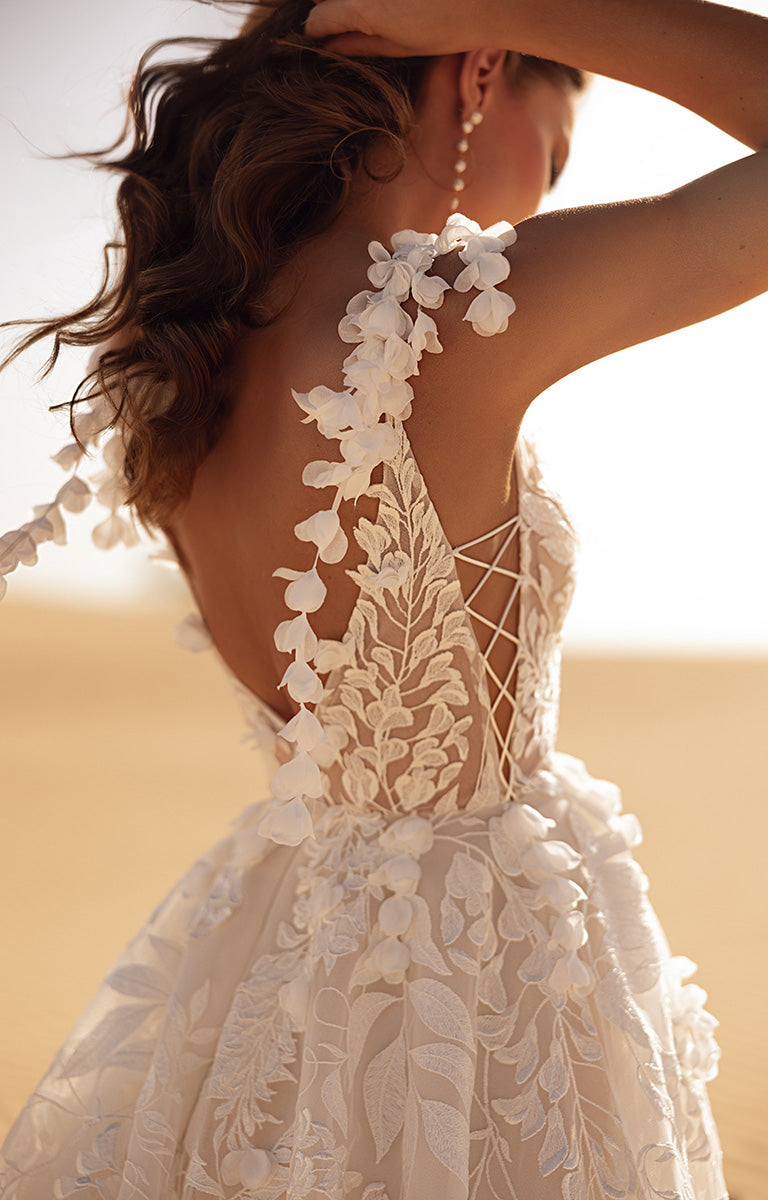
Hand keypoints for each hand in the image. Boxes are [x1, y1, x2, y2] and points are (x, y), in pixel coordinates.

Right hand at [303, 0, 506, 56]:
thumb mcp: (399, 46)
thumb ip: (358, 45)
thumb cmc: (446, 29)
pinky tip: (390, 7)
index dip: (316, 30)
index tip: (322, 38)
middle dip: (329, 6)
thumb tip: (328, 48)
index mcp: (363, 11)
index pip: (316, 18)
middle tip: (347, 20)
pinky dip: (373, 3)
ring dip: (353, 6)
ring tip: (381, 14)